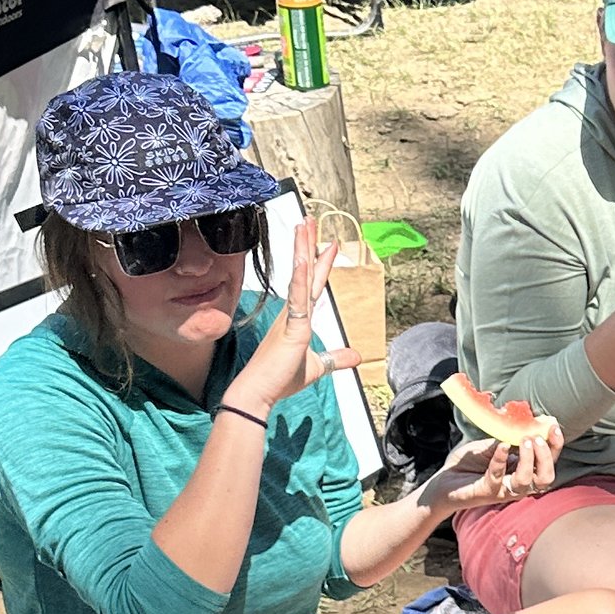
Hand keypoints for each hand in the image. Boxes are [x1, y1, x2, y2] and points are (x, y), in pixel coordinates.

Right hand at [222, 216, 358, 415]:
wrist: (258, 393)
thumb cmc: (279, 380)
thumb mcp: (317, 367)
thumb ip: (335, 359)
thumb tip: (356, 357)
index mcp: (297, 319)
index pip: (312, 284)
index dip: (320, 263)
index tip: (327, 244)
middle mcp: (293, 312)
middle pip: (304, 272)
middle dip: (308, 245)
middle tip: (309, 220)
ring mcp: (291, 317)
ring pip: (299, 276)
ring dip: (303, 250)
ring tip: (305, 225)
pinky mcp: (292, 327)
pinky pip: (297, 297)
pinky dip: (299, 278)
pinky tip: (302, 259)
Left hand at [421, 417, 562, 516]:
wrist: (443, 480)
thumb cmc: (468, 464)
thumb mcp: (491, 444)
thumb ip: (507, 436)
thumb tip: (525, 421)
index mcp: (522, 471)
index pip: (548, 462)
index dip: (555, 445)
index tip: (554, 426)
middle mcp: (517, 484)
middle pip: (546, 477)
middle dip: (547, 457)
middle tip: (536, 438)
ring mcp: (503, 490)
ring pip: (527, 483)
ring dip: (529, 460)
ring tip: (524, 440)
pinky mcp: (486, 493)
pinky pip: (498, 479)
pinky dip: (501, 461)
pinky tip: (501, 447)